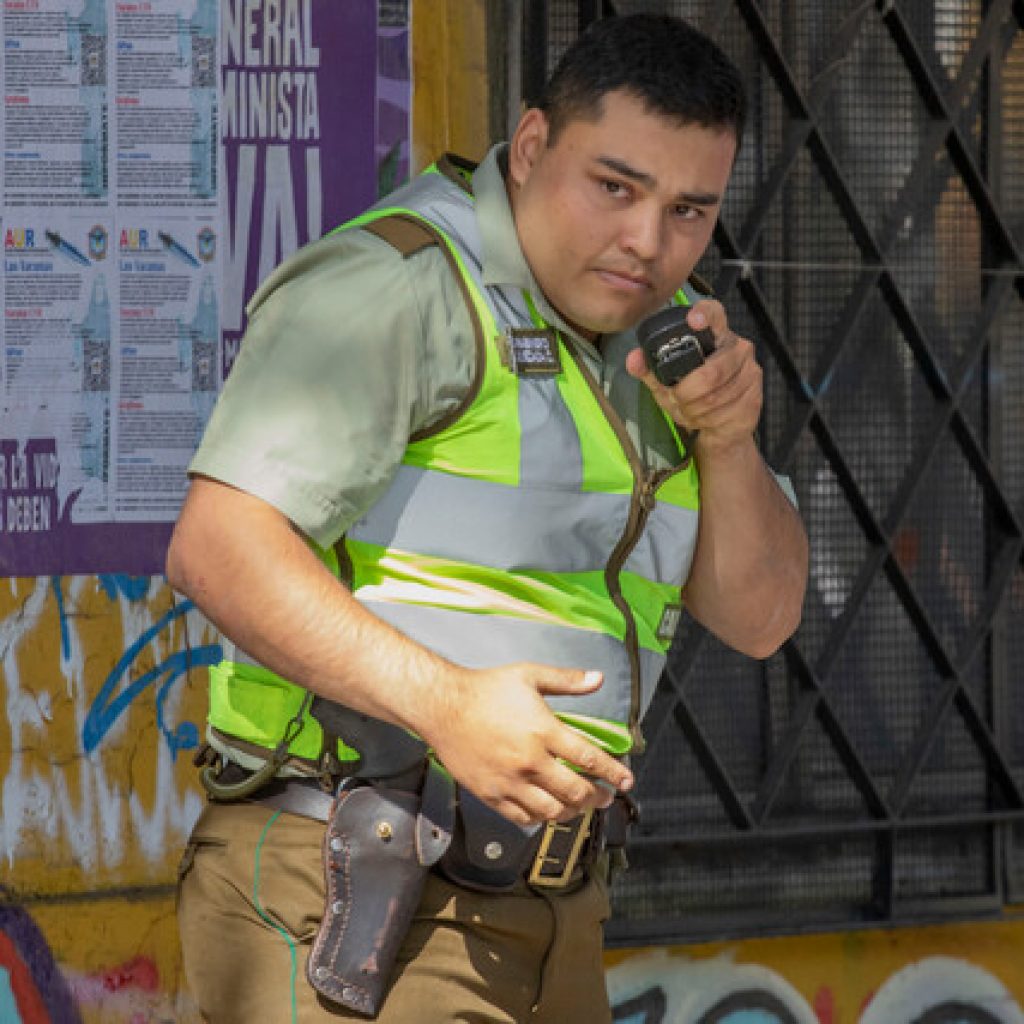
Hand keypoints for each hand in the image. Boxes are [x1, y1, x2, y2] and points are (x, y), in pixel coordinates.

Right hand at [418, 663, 633, 826]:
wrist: (442, 706)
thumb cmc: (484, 689)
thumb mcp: (530, 675)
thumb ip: (567, 681)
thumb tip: (597, 679)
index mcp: (544, 731)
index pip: (590, 759)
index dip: (614, 772)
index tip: (626, 780)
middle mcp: (530, 761)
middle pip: (576, 791)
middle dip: (598, 798)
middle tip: (606, 797)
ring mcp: (510, 782)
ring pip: (552, 811)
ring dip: (572, 812)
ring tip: (579, 806)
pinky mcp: (490, 794)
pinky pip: (522, 817)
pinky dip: (540, 818)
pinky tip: (546, 811)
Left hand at [626, 299, 762, 454]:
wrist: (722, 427)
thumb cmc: (693, 396)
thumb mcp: (667, 382)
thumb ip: (650, 369)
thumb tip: (633, 359)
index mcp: (716, 336)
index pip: (715, 314)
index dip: (705, 314)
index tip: (693, 320)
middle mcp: (738, 349)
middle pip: (710, 373)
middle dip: (685, 393)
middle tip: (675, 399)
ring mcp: (750, 374)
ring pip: (715, 397)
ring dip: (692, 410)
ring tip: (686, 410)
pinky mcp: (754, 399)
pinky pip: (724, 413)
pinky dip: (705, 420)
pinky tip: (702, 419)